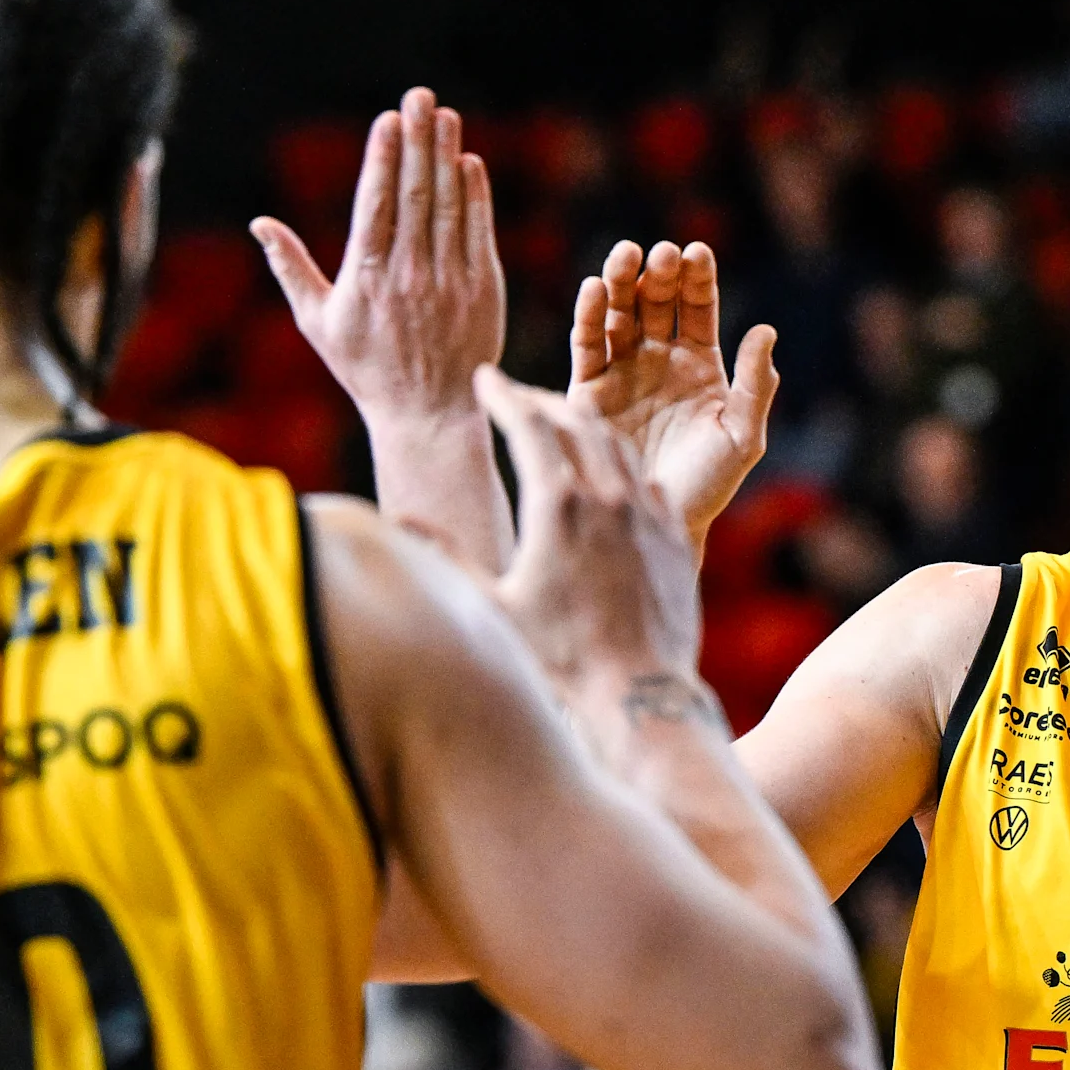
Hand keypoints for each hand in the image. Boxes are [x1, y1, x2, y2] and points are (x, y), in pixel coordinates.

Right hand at [251, 88, 504, 435]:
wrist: (427, 415)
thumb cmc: (366, 368)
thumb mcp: (318, 323)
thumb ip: (291, 268)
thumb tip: (258, 223)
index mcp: (366, 279)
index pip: (376, 205)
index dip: (383, 159)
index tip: (388, 119)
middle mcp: (409, 276)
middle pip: (415, 195)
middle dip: (418, 140)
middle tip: (420, 95)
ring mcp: (449, 282)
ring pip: (448, 206)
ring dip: (446, 155)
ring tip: (444, 115)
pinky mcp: (483, 290)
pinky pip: (479, 232)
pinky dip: (475, 195)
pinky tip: (469, 162)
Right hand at [475, 366, 704, 692]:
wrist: (640, 692)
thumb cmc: (560, 658)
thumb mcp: (491, 607)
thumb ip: (445, 556)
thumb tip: (395, 520)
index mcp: (558, 506)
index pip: (528, 424)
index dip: (504, 394)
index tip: (485, 377)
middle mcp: (607, 497)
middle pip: (575, 420)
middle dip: (542, 400)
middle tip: (517, 399)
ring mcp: (646, 513)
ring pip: (617, 443)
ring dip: (585, 425)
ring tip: (561, 424)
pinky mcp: (674, 535)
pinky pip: (648, 478)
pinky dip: (622, 463)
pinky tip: (610, 473)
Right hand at [569, 241, 778, 548]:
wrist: (659, 526)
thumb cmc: (709, 486)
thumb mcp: (742, 437)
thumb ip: (754, 387)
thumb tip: (766, 330)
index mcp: (699, 364)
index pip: (698, 308)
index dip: (698, 279)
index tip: (697, 251)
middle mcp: (658, 359)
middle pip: (657, 302)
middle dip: (659, 274)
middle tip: (661, 252)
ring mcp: (621, 371)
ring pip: (619, 313)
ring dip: (620, 282)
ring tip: (624, 255)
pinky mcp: (587, 391)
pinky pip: (586, 345)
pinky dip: (587, 316)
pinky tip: (592, 290)